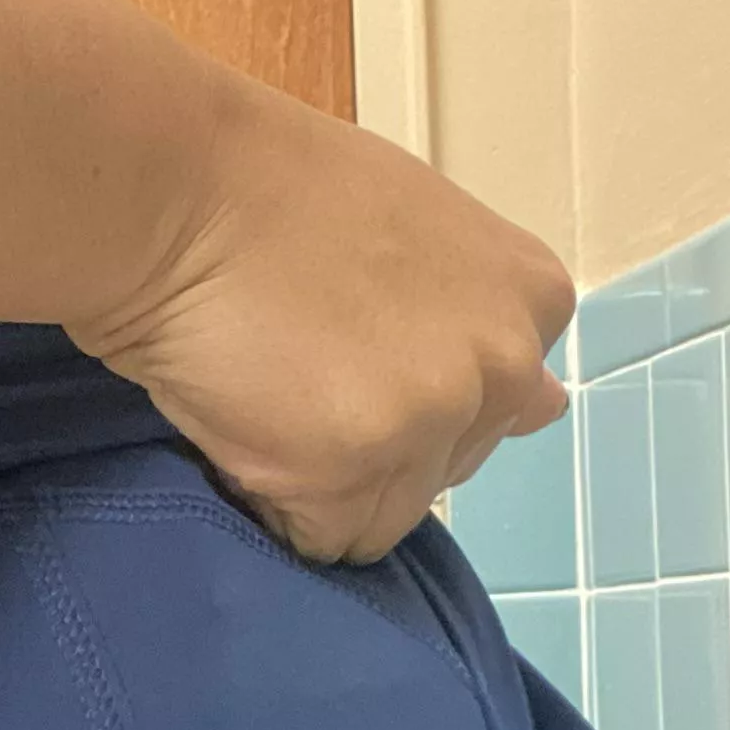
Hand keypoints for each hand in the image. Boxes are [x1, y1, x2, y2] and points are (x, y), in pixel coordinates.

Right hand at [75, 71, 574, 565]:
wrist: (180, 195)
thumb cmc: (279, 190)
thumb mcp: (424, 228)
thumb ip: (484, 321)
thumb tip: (549, 407)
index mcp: (532, 301)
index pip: (497, 409)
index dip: (410, 390)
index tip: (352, 350)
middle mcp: (502, 367)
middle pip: (442, 470)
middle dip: (372, 444)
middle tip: (296, 366)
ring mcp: (428, 426)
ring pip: (380, 518)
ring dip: (317, 483)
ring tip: (264, 397)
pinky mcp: (344, 478)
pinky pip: (314, 539)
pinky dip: (269, 503)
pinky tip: (240, 425)